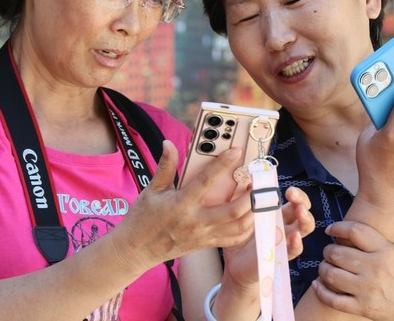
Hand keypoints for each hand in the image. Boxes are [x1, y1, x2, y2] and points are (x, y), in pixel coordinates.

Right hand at [111, 140, 252, 273]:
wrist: (137, 249)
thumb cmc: (143, 218)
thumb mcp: (152, 189)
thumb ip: (165, 166)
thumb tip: (169, 143)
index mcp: (182, 204)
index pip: (206, 181)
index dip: (223, 164)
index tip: (236, 151)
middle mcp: (196, 221)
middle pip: (232, 210)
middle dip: (249, 196)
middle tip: (255, 180)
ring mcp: (203, 235)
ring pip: (238, 227)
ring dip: (252, 212)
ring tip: (256, 197)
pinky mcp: (206, 244)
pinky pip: (233, 239)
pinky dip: (247, 229)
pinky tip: (251, 216)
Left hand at [221, 186, 314, 288]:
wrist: (236, 266)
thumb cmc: (239, 239)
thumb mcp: (240, 218)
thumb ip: (245, 202)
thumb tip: (249, 183)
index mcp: (277, 214)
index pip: (294, 200)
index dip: (296, 193)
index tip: (287, 188)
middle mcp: (285, 225)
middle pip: (303, 210)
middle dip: (302, 200)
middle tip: (292, 194)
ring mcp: (285, 240)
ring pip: (304, 228)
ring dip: (305, 219)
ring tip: (300, 211)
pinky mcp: (281, 256)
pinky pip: (294, 250)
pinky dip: (297, 243)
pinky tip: (294, 236)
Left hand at [314, 220, 393, 320]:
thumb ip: (377, 237)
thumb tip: (350, 227)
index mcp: (385, 250)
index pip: (354, 231)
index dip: (337, 227)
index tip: (330, 229)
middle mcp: (375, 269)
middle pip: (337, 253)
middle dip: (328, 250)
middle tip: (329, 252)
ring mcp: (368, 289)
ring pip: (331, 274)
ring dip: (323, 268)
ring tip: (326, 266)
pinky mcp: (363, 307)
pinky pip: (333, 299)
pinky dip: (321, 291)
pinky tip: (317, 284)